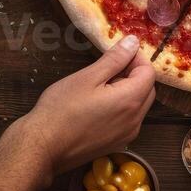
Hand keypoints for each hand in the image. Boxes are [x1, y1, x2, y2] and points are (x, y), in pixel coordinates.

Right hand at [17, 35, 155, 178]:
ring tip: (100, 86)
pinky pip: (128, 120)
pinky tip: (97, 105)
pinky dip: (121, 107)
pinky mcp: (115, 145)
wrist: (42, 148)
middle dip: (134, 74)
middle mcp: (135, 121)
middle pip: (147, 89)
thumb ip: (115, 59)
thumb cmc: (61, 109)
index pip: (148, 72)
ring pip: (138, 105)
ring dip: (127, 91)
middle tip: (108, 68)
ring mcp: (126, 136)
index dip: (136, 58)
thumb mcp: (88, 77)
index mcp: (131, 101)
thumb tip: (133, 42)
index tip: (118, 53)